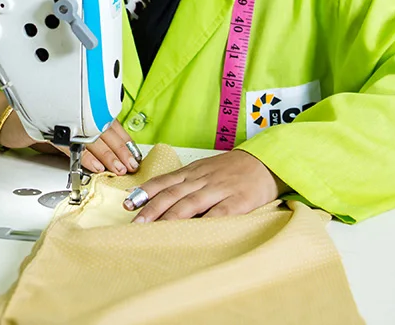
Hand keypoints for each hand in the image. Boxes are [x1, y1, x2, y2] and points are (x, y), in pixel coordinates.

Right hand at [0, 90, 138, 174]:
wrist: (2, 118)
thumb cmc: (33, 123)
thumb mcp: (63, 131)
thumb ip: (83, 137)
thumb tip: (109, 153)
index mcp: (78, 106)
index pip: (107, 121)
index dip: (122, 138)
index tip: (134, 153)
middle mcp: (70, 108)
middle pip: (102, 129)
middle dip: (119, 149)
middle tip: (131, 164)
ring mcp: (59, 116)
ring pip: (90, 136)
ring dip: (106, 155)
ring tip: (117, 168)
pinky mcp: (46, 127)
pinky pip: (70, 144)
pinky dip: (84, 156)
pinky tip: (95, 166)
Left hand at [126, 150, 283, 221]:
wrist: (266, 161)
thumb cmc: (233, 169)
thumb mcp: (207, 169)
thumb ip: (187, 182)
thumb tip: (161, 200)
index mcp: (194, 171)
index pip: (165, 181)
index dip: (145, 192)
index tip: (128, 203)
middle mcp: (202, 179)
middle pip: (172, 193)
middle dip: (151, 208)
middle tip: (135, 223)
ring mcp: (220, 189)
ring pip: (190, 203)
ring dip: (170, 217)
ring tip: (154, 230)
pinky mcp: (238, 200)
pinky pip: (219, 212)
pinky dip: (204, 221)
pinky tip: (192, 232)